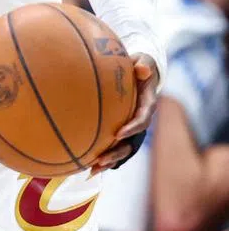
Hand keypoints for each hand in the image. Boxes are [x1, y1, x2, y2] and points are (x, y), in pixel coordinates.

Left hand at [90, 55, 158, 175]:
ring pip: (121, 148)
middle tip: (101, 160)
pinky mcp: (119, 129)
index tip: (119, 133)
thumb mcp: (144, 60)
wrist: (140, 72)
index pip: (142, 120)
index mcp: (146, 105)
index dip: (133, 127)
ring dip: (108, 160)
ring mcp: (129, 127)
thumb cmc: (139, 65)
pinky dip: (100, 154)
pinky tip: (84, 164)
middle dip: (117, 153)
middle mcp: (139, 120)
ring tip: (92, 169)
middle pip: (131, 142)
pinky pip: (111, 145)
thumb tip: (142, 68)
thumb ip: (144, 64)